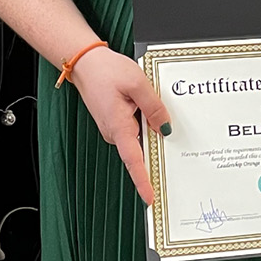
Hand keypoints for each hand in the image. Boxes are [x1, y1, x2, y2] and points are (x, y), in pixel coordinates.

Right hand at [68, 45, 170, 205]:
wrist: (85, 62)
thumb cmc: (106, 71)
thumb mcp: (138, 84)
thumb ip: (154, 107)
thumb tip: (166, 128)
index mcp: (118, 127)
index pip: (133, 161)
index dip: (143, 181)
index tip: (150, 198)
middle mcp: (115, 132)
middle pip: (142, 150)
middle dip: (157, 152)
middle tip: (175, 155)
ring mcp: (115, 128)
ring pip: (140, 137)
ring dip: (152, 132)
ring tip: (158, 115)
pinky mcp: (117, 121)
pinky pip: (136, 128)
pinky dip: (146, 123)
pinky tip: (150, 109)